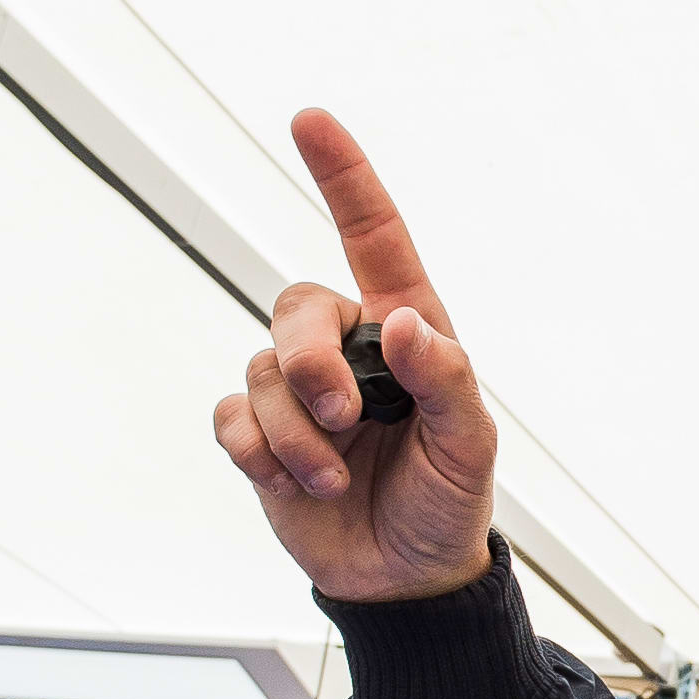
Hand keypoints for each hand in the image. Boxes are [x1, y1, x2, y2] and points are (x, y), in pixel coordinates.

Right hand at [214, 111, 501, 606]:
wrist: (403, 578)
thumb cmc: (445, 499)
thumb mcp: (468, 445)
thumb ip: (443, 378)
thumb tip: (400, 322)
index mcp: (403, 329)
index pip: (372, 236)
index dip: (341, 176)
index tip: (310, 121)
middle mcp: (345, 347)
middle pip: (295, 309)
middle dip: (310, 363)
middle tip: (344, 419)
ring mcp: (297, 391)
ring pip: (261, 374)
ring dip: (297, 434)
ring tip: (336, 475)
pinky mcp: (259, 436)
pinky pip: (230, 418)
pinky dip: (260, 455)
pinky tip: (298, 483)